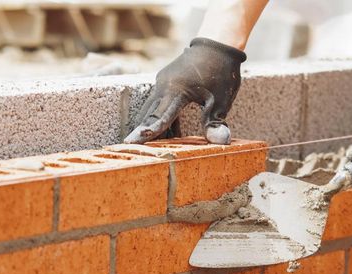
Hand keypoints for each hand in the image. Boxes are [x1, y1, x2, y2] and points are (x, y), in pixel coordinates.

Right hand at [124, 37, 246, 144]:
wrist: (218, 44)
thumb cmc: (221, 71)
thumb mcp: (222, 100)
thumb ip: (216, 122)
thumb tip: (220, 142)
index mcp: (176, 91)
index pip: (158, 117)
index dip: (146, 133)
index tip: (131, 144)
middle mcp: (164, 86)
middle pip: (148, 114)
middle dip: (141, 132)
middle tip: (129, 151)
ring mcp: (163, 83)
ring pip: (152, 109)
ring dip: (150, 126)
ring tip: (147, 148)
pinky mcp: (166, 83)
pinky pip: (158, 104)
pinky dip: (159, 119)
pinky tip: (167, 135)